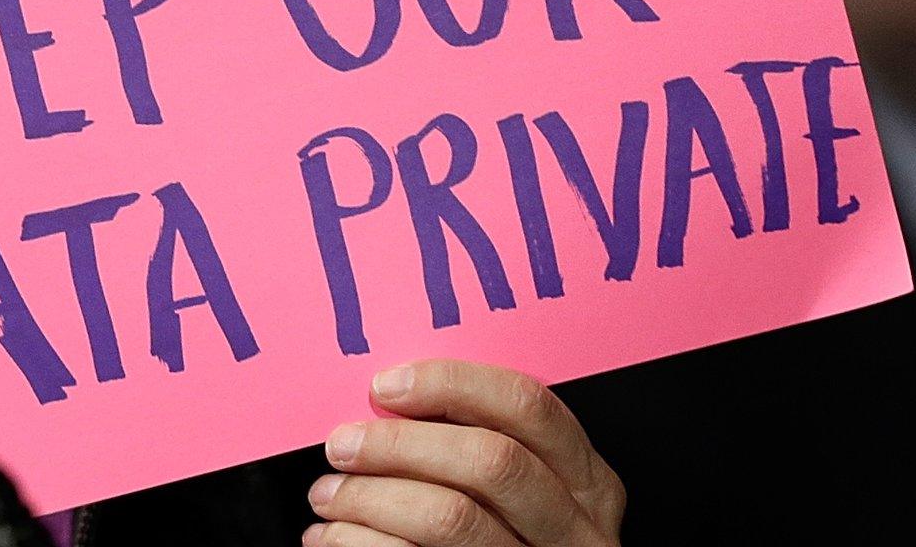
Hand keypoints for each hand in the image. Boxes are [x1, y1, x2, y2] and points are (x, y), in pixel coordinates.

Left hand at [303, 360, 623, 546]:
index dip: (452, 384)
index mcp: (587, 482)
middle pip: (490, 461)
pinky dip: (361, 542)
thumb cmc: (497, 532)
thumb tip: (387, 402)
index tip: (384, 386)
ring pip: (452, 517)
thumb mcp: (518, 488)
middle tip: (342, 445)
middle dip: (400, 444)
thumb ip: (472, 441)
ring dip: (369, 498)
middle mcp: (577, 529)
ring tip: (328, 495)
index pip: (528, 406)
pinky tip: (335, 535)